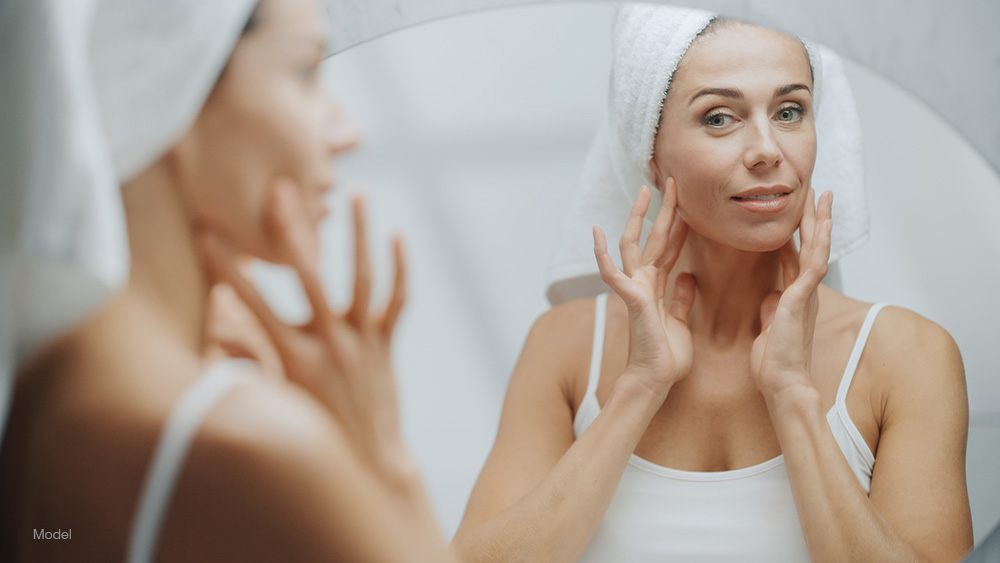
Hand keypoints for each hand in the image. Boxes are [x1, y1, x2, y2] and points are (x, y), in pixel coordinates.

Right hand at [201, 179, 407, 475]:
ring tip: (360, 194)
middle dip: (292, 228)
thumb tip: (215, 328)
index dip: (227, 267)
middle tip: (282, 187)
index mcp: (293, 357)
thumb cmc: (312, 434)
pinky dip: (400, 268)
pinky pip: (396, 300)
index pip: (252, 302)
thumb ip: (245, 361)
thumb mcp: (273, 401)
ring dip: (361, 233)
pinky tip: (398, 236)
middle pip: (309, 275)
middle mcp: (329, 342)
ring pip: (363, 277)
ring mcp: (362, 340)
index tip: (206, 233)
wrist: (369, 461)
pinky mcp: (385, 343)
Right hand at [592, 180, 694, 395]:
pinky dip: (603, 253)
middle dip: (662, 209)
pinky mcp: (630, 298)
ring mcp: (634, 288)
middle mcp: (644, 282)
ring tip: (644, 192)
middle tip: (670, 181)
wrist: (656, 380)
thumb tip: (687, 277)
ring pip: (633, 245)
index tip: (686, 203)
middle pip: (653, 238)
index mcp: (657, 287)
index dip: (677, 225)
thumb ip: (681, 298)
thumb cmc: (666, 357)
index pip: (669, 248)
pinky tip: (597, 233)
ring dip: (638, 218)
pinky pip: (612, 272)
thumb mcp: (681, 321)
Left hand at [750, 188, 832, 397]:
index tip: (796, 215)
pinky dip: (819, 243)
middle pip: (810, 247)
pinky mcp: (803, 299)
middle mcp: (805, 292)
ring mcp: (806, 294)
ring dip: (820, 222)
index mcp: (794, 298)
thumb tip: (772, 297)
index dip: (796, 236)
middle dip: (813, 219)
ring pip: (817, 249)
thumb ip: (773, 310)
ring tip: (822, 196)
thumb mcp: (769, 329)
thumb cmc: (774, 364)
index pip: (795, 258)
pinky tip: (823, 223)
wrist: (781, 384)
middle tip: (816, 193)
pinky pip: (814, 264)